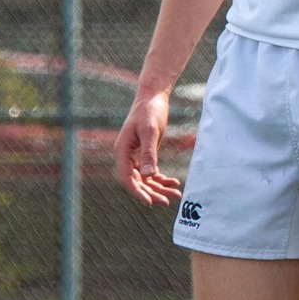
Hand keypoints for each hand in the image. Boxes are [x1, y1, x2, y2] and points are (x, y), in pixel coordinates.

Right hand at [115, 89, 182, 206]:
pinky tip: (174, 183)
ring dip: (159, 188)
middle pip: (137, 181)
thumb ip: (149, 153)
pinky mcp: (145, 154)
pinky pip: (151, 172)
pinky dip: (162, 179)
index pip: (126, 178)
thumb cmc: (150, 111)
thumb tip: (147, 175)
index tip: (150, 202)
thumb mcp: (150, 131)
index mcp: (122, 151)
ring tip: (176, 194)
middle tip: (168, 202)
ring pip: (145, 179)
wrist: (153, 97)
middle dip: (152, 192)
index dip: (137, 192)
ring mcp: (135, 156)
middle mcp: (126, 156)